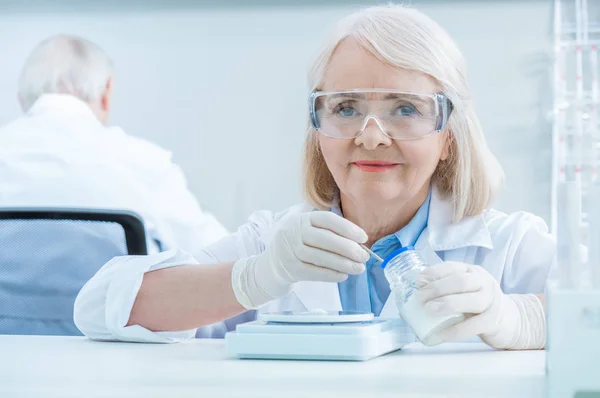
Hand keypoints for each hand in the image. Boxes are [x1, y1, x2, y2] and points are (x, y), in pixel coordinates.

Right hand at [232, 211, 369, 308]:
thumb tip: (359, 244)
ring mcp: (290, 250)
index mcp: (302, 219)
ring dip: (344, 264)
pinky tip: (343, 276)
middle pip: (326, 239)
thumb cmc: (296, 248)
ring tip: (359, 269)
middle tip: (365, 257)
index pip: (327, 219)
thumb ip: (328, 234)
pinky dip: (332, 274)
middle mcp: (294, 232)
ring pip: (322, 257)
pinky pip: (315, 272)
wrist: (268, 268)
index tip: (363, 237)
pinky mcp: (290, 269)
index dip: (347, 228)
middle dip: (349, 248)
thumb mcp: (307, 233)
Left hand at [415, 261, 545, 349]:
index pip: (453, 267)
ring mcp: (491, 302)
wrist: (510, 320)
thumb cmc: (478, 303)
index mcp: (473, 272)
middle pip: (461, 282)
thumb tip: (419, 289)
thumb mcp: (465, 289)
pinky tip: (441, 334)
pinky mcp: (494, 322)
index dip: (434, 273)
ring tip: (428, 309)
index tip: (418, 281)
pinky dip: (455, 331)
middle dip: (437, 288)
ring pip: (470, 300)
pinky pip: (473, 326)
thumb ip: (447, 287)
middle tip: (420, 298)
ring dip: (447, 304)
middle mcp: (484, 283)